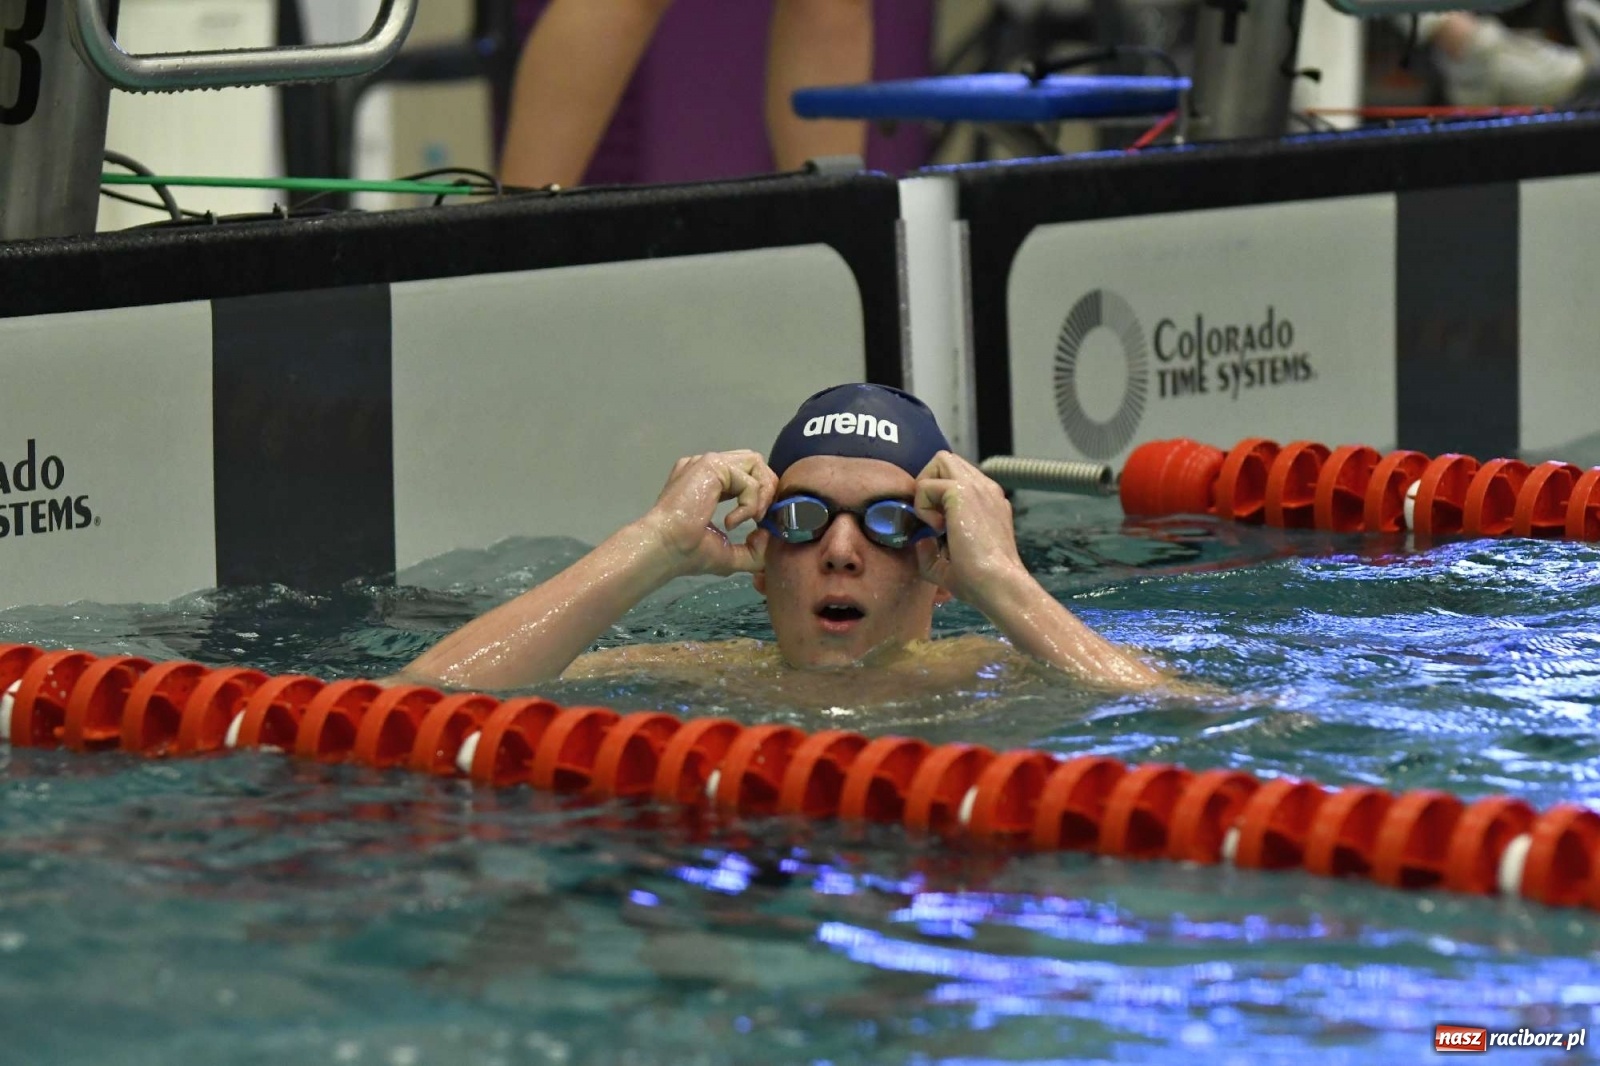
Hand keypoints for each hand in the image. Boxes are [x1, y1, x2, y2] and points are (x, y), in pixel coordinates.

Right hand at [640, 450, 776, 576]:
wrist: (664, 548)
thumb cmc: (687, 552)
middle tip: (760, 519)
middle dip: (767, 490)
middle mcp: (707, 467)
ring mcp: (708, 463)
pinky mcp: (711, 466)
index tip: (760, 522)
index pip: (747, 473)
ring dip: (762, 493)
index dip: (761, 494)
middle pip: (755, 463)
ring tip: (751, 518)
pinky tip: (730, 523)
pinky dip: (750, 504)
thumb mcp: (728, 554)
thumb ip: (752, 550)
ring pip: (756, 464)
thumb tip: (769, 536)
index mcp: (708, 481)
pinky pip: (749, 480)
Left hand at [911, 450, 1027, 604]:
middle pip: (946, 460)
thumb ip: (932, 552)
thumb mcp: (951, 567)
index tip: (938, 528)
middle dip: (929, 484)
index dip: (937, 497)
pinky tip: (937, 529)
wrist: (1000, 587)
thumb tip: (920, 540)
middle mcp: (985, 489)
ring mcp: (978, 487)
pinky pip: (927, 484)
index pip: (955, 477)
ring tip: (934, 522)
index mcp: (988, 501)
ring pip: (939, 461)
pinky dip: (922, 505)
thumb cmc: (982, 583)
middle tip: (931, 519)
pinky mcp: (963, 493)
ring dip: (926, 489)